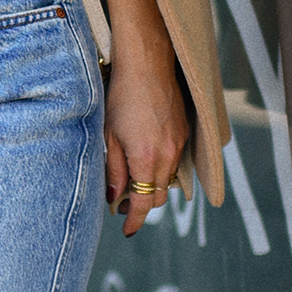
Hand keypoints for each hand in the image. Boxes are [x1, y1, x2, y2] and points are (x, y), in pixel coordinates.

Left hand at [96, 0, 189, 239]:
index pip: (144, 202)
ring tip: (130, 181)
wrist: (147, 62)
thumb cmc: (120, 94)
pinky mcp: (184, 131)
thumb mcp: (108, 134)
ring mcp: (179, 142)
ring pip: (167, 178)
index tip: (126, 230)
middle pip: (158, 195)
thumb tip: (114, 197)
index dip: (134, 219)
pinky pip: (173, 160)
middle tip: (122, 205)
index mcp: (146, 157)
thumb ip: (112, 169)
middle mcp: (168, 153)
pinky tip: (144, 158)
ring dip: (151, 185)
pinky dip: (159, 167)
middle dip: (141, 204)